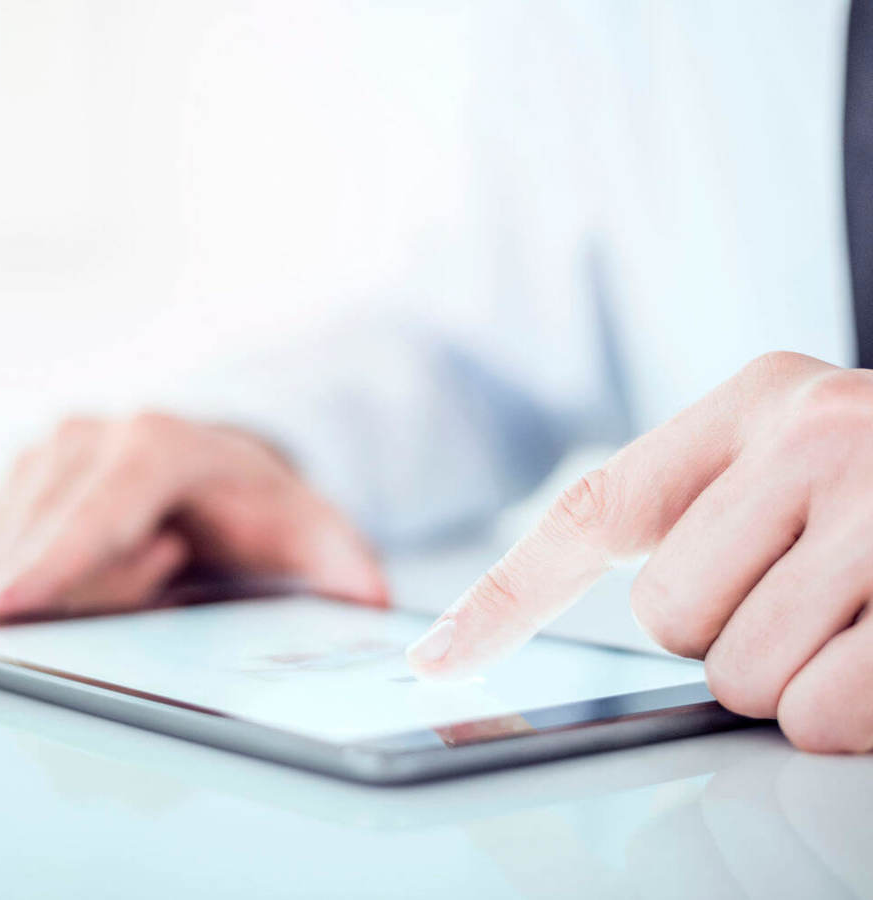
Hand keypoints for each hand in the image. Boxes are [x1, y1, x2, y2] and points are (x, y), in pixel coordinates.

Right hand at [0, 412, 385, 623]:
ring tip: (141, 562)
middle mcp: (84, 437)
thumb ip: (339, 560)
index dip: (52, 564)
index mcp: (156, 442)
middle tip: (165, 573)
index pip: (95, 508)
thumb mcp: (306, 525)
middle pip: (43, 549)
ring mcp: (35, 459)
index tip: (2, 614)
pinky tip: (75, 572)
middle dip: (85, 597)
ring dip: (54, 593)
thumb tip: (367, 599)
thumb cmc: (248, 501)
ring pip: (0, 558)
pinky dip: (11, 588)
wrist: (208, 464)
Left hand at [407, 352, 872, 752]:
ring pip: (743, 680)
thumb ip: (713, 514)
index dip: (504, 596)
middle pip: (672, 617)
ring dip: (802, 678)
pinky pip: (821, 715)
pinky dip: (854, 713)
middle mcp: (816, 429)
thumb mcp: (812, 460)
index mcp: (760, 400)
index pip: (592, 510)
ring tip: (871, 613)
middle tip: (825, 592)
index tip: (435, 660)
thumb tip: (597, 625)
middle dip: (737, 634)